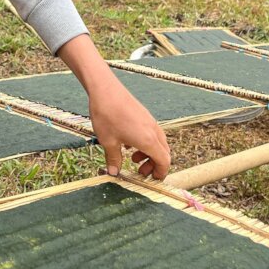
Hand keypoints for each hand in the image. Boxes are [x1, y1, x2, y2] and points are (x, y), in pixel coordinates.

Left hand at [57, 35, 170, 178]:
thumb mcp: (108, 142)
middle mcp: (153, 130)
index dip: (160, 173)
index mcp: (148, 140)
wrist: (104, 89)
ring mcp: (150, 121)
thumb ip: (114, 159)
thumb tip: (114, 173)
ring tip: (133, 157)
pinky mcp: (144, 115)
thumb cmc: (107, 115)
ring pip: (158, 142)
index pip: (164, 161)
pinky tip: (128, 142)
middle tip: (140, 171)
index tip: (151, 180)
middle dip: (154, 165)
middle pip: (163, 153)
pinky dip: (146, 142)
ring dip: (150, 153)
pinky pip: (152, 133)